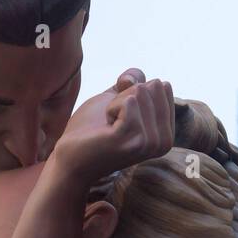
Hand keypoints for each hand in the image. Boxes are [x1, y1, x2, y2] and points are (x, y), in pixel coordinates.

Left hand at [53, 76, 174, 184]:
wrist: (71, 158)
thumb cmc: (92, 131)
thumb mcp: (117, 99)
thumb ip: (134, 82)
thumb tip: (131, 80)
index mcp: (166, 133)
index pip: (161, 87)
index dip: (133, 94)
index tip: (121, 117)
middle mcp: (163, 141)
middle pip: (152, 87)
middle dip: (125, 97)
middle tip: (112, 123)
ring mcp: (149, 142)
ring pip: (140, 92)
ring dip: (115, 104)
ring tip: (108, 127)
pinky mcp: (133, 139)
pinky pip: (128, 101)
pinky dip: (110, 108)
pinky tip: (105, 128)